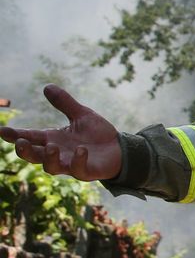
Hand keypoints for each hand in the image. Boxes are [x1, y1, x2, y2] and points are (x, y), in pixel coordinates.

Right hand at [0, 84, 121, 180]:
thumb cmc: (97, 134)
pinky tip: (81, 150)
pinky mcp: (86, 171)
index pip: (30, 137)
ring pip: (51, 167)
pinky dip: (77, 161)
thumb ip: (64, 103)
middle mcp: (57, 153)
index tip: (2, 130)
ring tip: (52, 146)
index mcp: (53, 139)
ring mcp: (70, 164)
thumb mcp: (81, 115)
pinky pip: (78, 170)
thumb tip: (46, 86)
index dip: (15, 135)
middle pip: (34, 155)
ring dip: (49, 158)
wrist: (119, 149)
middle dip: (24, 151)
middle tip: (20, 142)